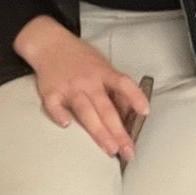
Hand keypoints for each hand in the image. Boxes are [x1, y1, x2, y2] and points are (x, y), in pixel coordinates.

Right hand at [14, 16, 149, 162]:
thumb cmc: (82, 59)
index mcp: (104, 73)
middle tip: (128, 150)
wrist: (50, 44)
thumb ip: (116, 89)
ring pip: (85, 111)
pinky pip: (54, 105)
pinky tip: (66, 124)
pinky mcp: (50, 92)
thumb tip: (130, 113)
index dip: (135, 97)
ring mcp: (69, 87)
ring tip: (110, 148)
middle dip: (119, 131)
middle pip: (106, 108)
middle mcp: (88, 81)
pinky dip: (58, 114)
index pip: (123, 84)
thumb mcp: (104, 67)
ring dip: (98, 130)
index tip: (145, 111)